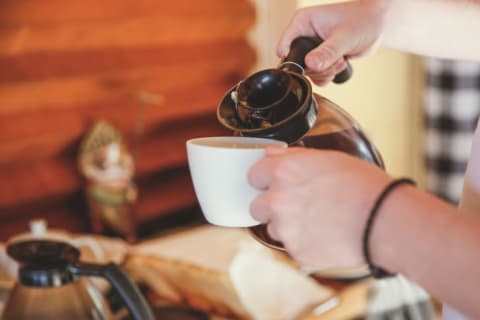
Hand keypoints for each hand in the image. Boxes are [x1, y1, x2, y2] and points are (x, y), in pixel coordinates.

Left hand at [248, 147, 391, 268]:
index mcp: (283, 171)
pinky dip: (303, 242)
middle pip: (256, 207)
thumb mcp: (327, 157)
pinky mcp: (296, 251)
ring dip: (286, 226)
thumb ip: (292, 157)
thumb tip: (270, 154)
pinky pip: (291, 246)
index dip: (263, 180)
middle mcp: (278, 200)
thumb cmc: (363, 185)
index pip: (253, 175)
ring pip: (272, 228)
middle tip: (294, 205)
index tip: (270, 184)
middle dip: (271, 207)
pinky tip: (324, 234)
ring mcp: (285, 228)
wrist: (383, 220)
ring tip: (315, 221)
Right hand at [278, 0, 390, 84]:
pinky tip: (340, 63)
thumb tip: (310, 65)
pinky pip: (316, 76)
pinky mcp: (318, 58)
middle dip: (318, 67)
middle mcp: (303, 35)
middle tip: (336, 59)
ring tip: (341, 58)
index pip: (285, 46)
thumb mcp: (344, 37)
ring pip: (308, 72)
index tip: (312, 63)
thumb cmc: (363, 20)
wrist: (376, 23)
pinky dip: (329, 75)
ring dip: (326, 71)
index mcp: (302, 22)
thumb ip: (327, 52)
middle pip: (298, 64)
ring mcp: (310, 48)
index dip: (295, 59)